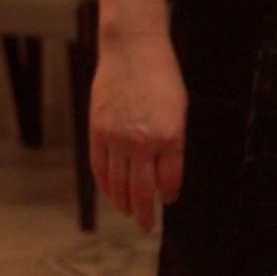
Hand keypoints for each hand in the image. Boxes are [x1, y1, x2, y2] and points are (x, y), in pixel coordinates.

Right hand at [89, 32, 186, 231]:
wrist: (132, 49)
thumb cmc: (162, 79)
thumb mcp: (179, 112)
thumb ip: (173, 145)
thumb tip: (165, 176)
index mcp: (169, 138)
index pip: (169, 182)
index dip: (169, 196)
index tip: (169, 201)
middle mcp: (142, 143)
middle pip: (142, 192)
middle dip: (144, 213)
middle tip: (146, 226)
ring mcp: (116, 138)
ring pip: (118, 185)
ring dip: (123, 204)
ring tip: (129, 213)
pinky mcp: (97, 132)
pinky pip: (100, 168)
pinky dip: (105, 186)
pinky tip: (111, 195)